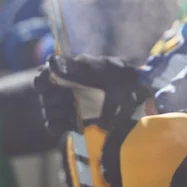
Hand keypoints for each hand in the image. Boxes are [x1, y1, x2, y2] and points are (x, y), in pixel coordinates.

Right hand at [34, 54, 149, 134]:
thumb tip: (51, 61)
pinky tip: (65, 125)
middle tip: (64, 100)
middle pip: (45, 93)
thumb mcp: (104, 70)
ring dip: (53, 111)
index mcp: (73, 70)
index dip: (43, 79)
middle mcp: (69, 87)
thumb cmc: (125, 80)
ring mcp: (71, 106)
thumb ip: (78, 67)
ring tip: (68, 112)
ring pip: (49, 109)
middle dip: (51, 97)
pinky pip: (54, 125)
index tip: (46, 84)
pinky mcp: (74, 123)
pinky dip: (55, 125)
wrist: (143, 102)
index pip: (46, 73)